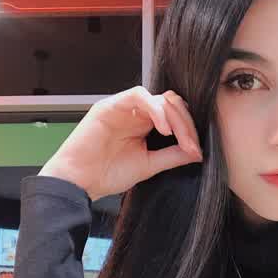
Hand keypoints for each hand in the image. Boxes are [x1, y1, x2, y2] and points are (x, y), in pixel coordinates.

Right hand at [38, 86, 202, 200]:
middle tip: (192, 145)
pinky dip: (156, 110)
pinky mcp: (110, 105)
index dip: (188, 130)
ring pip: (159, 98)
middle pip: (171, 104)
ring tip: (180, 138)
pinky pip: (139, 95)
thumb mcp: (149, 165)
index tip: (196, 151)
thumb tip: (197, 152)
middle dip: (186, 124)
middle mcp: (136, 113)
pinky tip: (163, 129)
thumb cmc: (108, 173)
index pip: (175, 115)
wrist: (80, 182)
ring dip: (174, 117)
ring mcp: (123, 107)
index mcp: (145, 125)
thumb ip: (172, 156)